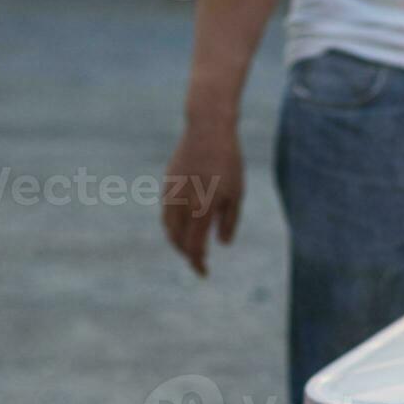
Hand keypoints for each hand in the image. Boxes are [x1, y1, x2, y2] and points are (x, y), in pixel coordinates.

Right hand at [162, 118, 243, 276]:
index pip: (194, 246)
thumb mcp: (237, 194)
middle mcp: (182, 204)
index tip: (204, 273)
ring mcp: (171, 193)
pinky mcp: (166, 184)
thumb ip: (229, 222)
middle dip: (187, 256)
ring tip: (190, 249)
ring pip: (168, 228)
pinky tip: (183, 228)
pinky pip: (166, 212)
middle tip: (199, 264)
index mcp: (201, 209)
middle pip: (178, 241)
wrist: (207, 130)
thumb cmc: (228, 163)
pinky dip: (172, 226)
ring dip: (177, 242)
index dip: (198, 263)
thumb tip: (220, 244)